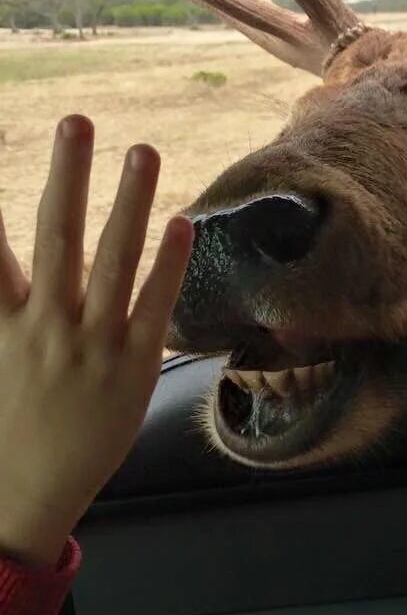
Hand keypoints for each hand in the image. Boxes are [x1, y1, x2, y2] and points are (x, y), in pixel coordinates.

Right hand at [0, 115, 192, 567]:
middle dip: (68, 175)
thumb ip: (2, 293)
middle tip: (79, 121)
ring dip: (128, 202)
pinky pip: (152, 306)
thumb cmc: (6, 417)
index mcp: (1, 318)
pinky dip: (166, 264)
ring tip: (142, 151)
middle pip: (56, 235)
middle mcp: (44, 322)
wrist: (25, 493)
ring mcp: (90, 344)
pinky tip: (181, 224)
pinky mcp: (131, 368)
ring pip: (110, 260)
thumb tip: (7, 256)